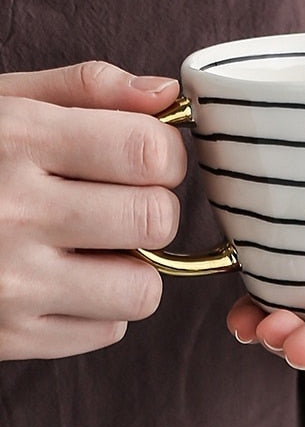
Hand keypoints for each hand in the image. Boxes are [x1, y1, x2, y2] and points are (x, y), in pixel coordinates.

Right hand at [0, 62, 186, 360]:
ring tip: (93, 246)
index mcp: (15, 139)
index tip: (146, 157)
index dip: (165, 154)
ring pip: (142, 288)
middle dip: (153, 207)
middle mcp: (10, 212)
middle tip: (120, 200)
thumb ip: (85, 89)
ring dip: (133, 266)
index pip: (149, 151)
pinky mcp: (5, 337)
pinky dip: (99, 307)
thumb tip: (167, 96)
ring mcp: (7, 283)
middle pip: (155, 219)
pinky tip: (61, 278)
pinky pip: (107, 331)